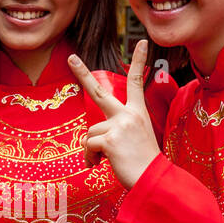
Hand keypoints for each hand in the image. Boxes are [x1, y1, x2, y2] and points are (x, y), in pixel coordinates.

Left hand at [66, 40, 160, 188]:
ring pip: (89, 133)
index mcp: (137, 113)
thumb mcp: (137, 138)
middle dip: (82, 73)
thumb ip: (118, 129)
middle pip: (99, 91)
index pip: (137, 82)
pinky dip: (90, 158)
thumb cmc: (144, 164)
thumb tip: (96, 138)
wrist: (152, 179)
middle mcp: (128, 115)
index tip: (142, 43)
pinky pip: (88, 146)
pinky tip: (100, 165)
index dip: (139, 61)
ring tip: (107, 159)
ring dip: (92, 149)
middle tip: (71, 57)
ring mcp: (118, 125)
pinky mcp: (108, 139)